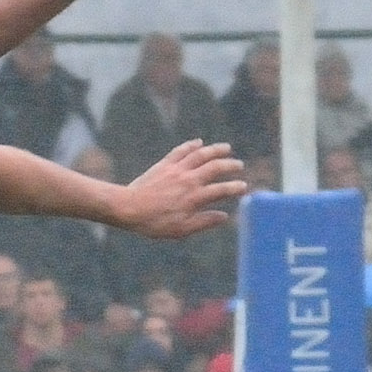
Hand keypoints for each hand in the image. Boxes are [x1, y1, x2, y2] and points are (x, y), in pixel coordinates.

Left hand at [118, 140, 246, 239]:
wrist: (128, 208)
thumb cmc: (154, 222)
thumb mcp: (181, 229)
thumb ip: (204, 221)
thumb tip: (225, 216)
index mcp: (195, 197)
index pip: (222, 190)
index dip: (235, 188)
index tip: (243, 187)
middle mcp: (189, 180)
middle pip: (216, 167)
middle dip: (230, 165)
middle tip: (238, 165)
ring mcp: (177, 170)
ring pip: (201, 154)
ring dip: (216, 150)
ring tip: (227, 148)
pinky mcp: (164, 164)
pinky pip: (181, 151)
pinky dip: (192, 145)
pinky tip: (199, 142)